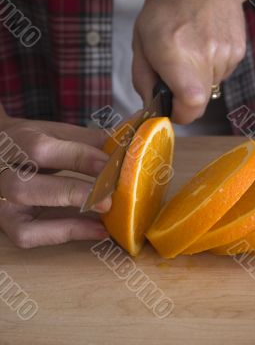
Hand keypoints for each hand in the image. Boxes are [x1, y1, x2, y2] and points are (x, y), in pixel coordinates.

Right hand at [0, 115, 110, 247]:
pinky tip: (96, 230)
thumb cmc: (33, 142)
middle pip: (25, 187)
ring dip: (69, 221)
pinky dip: (65, 234)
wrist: (0, 153)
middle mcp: (0, 174)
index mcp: (16, 141)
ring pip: (24, 220)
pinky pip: (30, 236)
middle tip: (108, 198)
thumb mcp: (56, 132)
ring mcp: (1, 202)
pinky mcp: (6, 223)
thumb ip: (88, 140)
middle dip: (71, 192)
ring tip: (105, 218)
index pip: (41, 150)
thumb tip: (126, 146)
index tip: (111, 165)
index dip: (79, 158)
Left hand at [133, 0, 248, 123]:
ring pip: (209, 88)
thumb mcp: (140, 42)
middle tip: (175, 76)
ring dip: (196, 79)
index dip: (180, 114)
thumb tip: (152, 106)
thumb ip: (143, 80)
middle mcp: (203, 57)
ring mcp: (224, 55)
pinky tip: (203, 45)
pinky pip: (220, 74)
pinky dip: (209, 68)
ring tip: (189, 51)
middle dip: (183, 97)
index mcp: (174, 55)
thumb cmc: (166, 9)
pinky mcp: (236, 52)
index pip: (190, 105)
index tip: (171, 109)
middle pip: (198, 102)